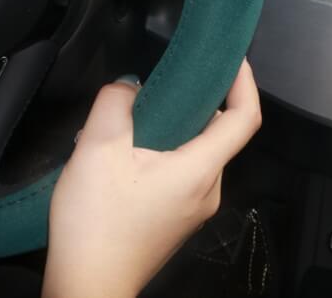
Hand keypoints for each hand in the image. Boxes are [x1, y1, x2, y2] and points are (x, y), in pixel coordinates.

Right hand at [42, 61, 261, 297]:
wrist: (87, 283)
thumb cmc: (96, 221)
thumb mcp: (97, 148)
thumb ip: (114, 103)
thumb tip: (128, 86)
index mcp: (199, 170)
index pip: (244, 119)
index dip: (243, 82)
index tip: (229, 57)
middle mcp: (206, 189)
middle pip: (218, 132)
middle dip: (196, 97)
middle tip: (164, 73)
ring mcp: (192, 206)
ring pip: (195, 149)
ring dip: (172, 122)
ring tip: (133, 109)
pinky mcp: (175, 214)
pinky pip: (181, 168)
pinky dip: (163, 145)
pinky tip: (125, 145)